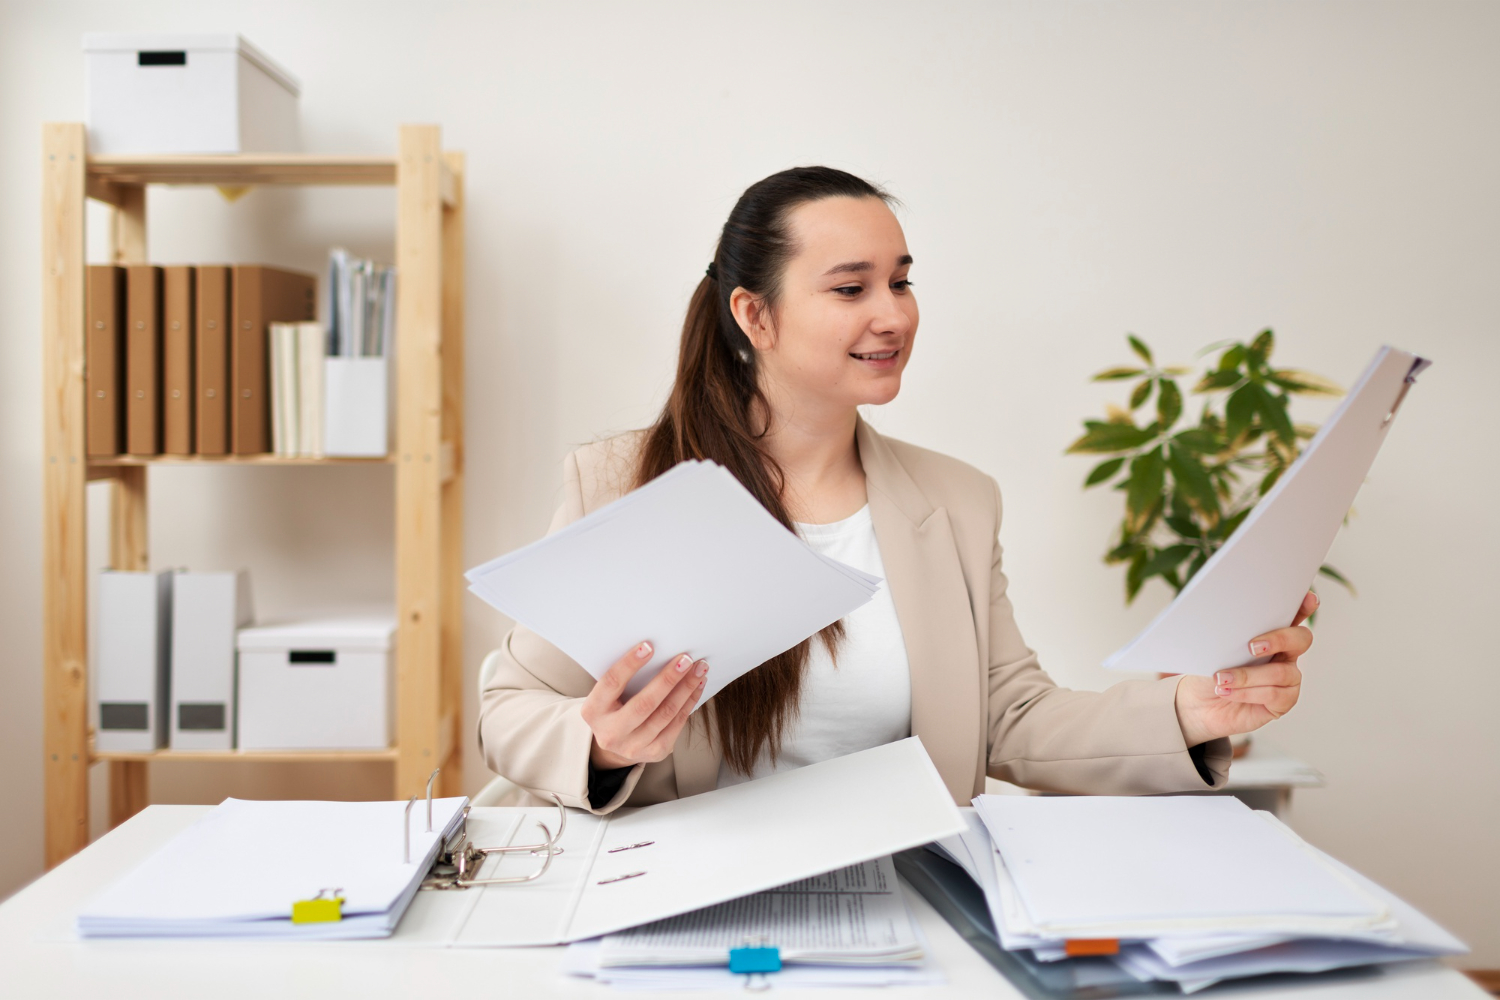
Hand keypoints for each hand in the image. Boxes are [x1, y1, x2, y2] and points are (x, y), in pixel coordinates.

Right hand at [581, 641, 707, 769]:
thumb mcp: (608, 695)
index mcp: (593, 711)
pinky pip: (677, 724)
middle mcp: (611, 732)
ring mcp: (633, 746)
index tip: (648, 646)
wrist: (617, 743)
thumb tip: (655, 651)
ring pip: (666, 713)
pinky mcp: (655, 751)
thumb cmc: (613, 708)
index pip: (612, 683)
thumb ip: (624, 678)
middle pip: (644, 703)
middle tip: (686, 659)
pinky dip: (689, 702)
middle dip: (668, 679)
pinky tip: (696, 687)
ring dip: (686, 688)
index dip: (629, 664)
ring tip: (698, 670)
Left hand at [1174, 591, 1315, 746]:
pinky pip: (1273, 694)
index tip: (1308, 598)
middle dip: (1279, 639)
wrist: (1196, 702)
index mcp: (1269, 633)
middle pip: (1301, 639)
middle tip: (1251, 646)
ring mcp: (1287, 678)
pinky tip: (1226, 691)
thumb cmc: (1206, 669)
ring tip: (1221, 678)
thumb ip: (1227, 634)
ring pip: (1280, 672)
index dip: (1303, 606)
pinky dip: (1246, 692)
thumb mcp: (1212, 648)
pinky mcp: (1282, 702)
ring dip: (1246, 676)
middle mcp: (1284, 654)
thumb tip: (1225, 621)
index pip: (1292, 615)